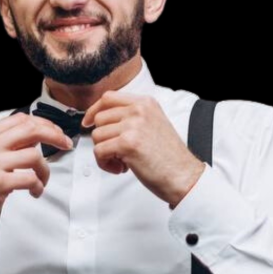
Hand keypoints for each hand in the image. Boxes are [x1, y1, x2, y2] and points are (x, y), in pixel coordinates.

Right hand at [0, 112, 72, 254]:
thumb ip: (6, 143)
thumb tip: (37, 133)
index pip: (21, 119)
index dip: (44, 124)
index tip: (57, 133)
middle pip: (31, 130)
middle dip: (55, 136)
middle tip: (66, 145)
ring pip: (34, 156)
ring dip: (45, 170)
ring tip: (42, 180)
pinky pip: (30, 178)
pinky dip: (38, 186)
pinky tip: (35, 191)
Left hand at [82, 91, 205, 207]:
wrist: (184, 176)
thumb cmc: (169, 156)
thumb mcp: (154, 124)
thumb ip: (132, 116)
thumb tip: (102, 118)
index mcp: (145, 103)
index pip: (108, 97)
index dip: (94, 110)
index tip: (88, 122)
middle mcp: (139, 110)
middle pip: (99, 118)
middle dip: (102, 138)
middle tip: (117, 153)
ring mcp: (133, 125)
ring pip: (97, 136)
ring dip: (105, 153)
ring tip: (122, 162)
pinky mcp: (127, 143)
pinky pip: (99, 151)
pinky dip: (105, 164)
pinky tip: (121, 168)